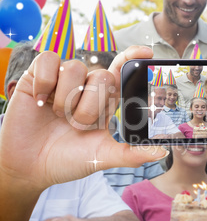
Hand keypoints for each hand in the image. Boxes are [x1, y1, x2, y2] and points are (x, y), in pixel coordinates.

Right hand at [0, 46, 167, 220]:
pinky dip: (45, 83)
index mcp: (104, 100)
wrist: (30, 168)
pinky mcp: (37, 76)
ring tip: (55, 117)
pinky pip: (49, 61)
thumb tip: (162, 152)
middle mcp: (86, 86)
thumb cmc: (69, 160)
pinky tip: (39, 102)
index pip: (121, 70)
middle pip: (102, 75)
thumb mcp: (103, 156)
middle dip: (90, 107)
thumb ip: (131, 154)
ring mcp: (62, 80)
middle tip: (75, 125)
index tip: (146, 52)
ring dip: (67, 100)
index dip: (132, 57)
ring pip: (75, 68)